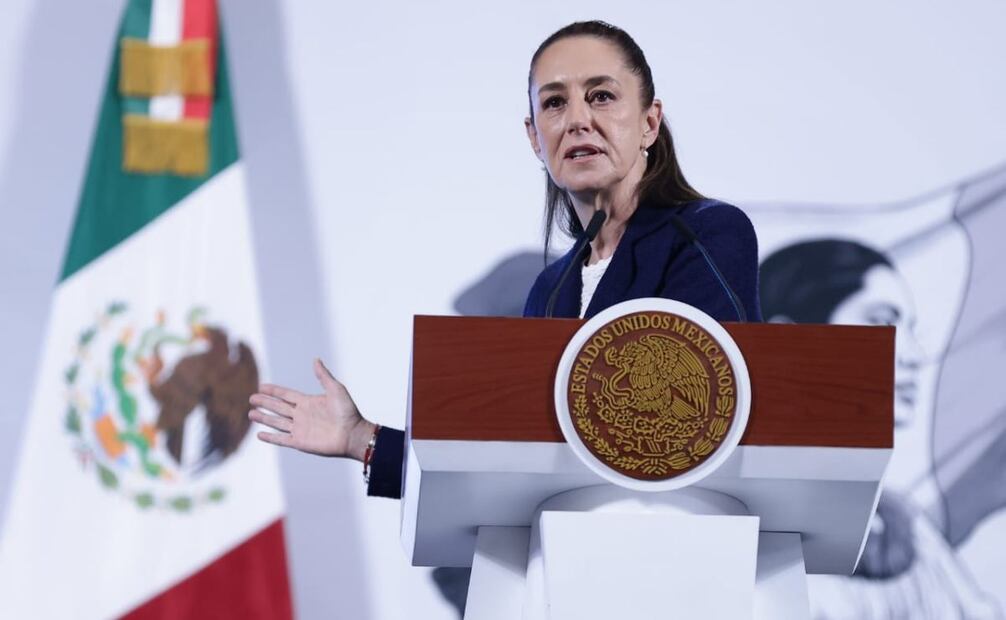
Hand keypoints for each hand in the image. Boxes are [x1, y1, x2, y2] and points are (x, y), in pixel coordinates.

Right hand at [248, 358, 376, 461]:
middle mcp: (301, 415)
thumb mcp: (336, 389)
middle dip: (265, 402)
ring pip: (277, 422)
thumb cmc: (348, 411)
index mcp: (308, 402)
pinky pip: (282, 439)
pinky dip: (271, 437)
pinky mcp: (300, 442)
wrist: (353, 433)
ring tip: (251, 414)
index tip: (261, 386)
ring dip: (264, 418)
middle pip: (278, 407)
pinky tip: (260, 435)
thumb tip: (316, 360)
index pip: (286, 394)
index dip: (274, 390)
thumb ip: (323, 376)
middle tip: (251, 398)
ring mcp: (300, 429)